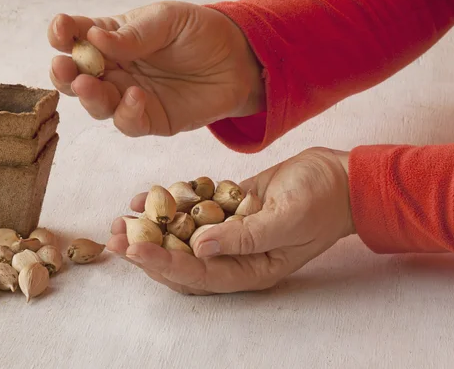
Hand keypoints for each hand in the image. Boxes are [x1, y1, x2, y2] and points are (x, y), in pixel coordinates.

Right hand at [47, 1, 261, 136]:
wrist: (238, 60)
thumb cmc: (199, 32)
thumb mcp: (167, 20)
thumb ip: (133, 34)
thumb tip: (93, 39)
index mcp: (112, 38)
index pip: (77, 35)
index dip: (62, 34)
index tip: (60, 32)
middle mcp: (115, 69)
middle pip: (76, 76)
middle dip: (64, 73)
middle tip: (63, 68)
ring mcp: (129, 96)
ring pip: (96, 104)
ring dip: (89, 96)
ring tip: (89, 84)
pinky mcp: (150, 119)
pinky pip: (129, 123)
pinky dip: (127, 113)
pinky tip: (135, 97)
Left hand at [107, 147, 354, 294]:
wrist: (340, 177)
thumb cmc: (322, 200)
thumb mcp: (288, 218)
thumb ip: (245, 237)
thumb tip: (198, 248)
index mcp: (251, 270)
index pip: (199, 275)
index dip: (163, 264)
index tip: (133, 250)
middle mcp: (236, 256)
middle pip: (182, 261)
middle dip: (147, 250)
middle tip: (113, 238)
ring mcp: (230, 232)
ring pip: (182, 237)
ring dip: (151, 228)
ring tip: (120, 219)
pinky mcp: (228, 209)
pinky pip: (194, 211)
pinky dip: (170, 204)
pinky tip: (147, 195)